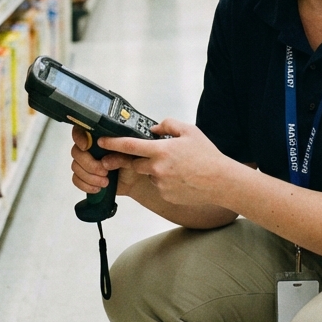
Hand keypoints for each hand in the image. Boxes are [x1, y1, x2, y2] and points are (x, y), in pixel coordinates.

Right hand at [69, 126, 144, 197]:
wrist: (136, 180)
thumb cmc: (134, 162)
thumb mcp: (131, 157)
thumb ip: (119, 156)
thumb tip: (104, 161)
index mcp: (101, 136)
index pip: (82, 130)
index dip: (79, 137)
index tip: (86, 146)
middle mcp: (91, 147)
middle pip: (77, 151)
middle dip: (89, 164)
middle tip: (104, 172)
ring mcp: (87, 161)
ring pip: (76, 166)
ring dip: (89, 177)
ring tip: (105, 182)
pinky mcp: (85, 175)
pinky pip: (76, 179)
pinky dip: (85, 185)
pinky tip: (97, 188)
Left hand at [98, 119, 236, 205]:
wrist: (220, 181)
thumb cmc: (207, 156)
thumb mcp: (189, 131)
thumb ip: (168, 125)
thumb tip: (154, 129)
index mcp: (161, 150)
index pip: (129, 146)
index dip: (112, 143)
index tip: (101, 142)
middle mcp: (157, 168)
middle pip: (134, 163)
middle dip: (137, 159)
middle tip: (154, 155)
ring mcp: (160, 184)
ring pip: (148, 175)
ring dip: (154, 170)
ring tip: (177, 167)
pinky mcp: (165, 196)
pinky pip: (158, 186)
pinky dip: (164, 181)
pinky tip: (180, 177)